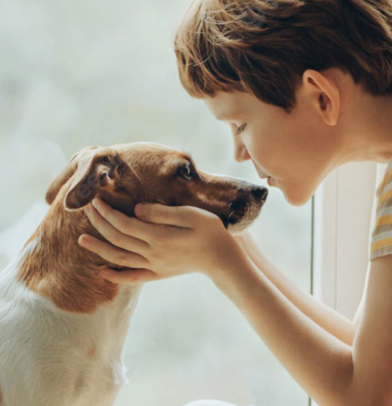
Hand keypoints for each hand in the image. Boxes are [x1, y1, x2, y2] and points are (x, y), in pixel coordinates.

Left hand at [78, 198, 244, 283]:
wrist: (223, 259)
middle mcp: (152, 253)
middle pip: (118, 238)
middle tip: (88, 209)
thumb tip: (136, 209)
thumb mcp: (191, 215)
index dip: (108, 212)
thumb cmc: (211, 231)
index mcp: (158, 236)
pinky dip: (115, 275)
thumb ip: (162, 213)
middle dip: (100, 223)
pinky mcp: (159, 273)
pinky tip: (102, 271)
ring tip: (81, 240)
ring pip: (119, 258)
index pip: (124, 223)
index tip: (96, 200)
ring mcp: (154, 265)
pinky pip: (132, 277)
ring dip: (99, 248)